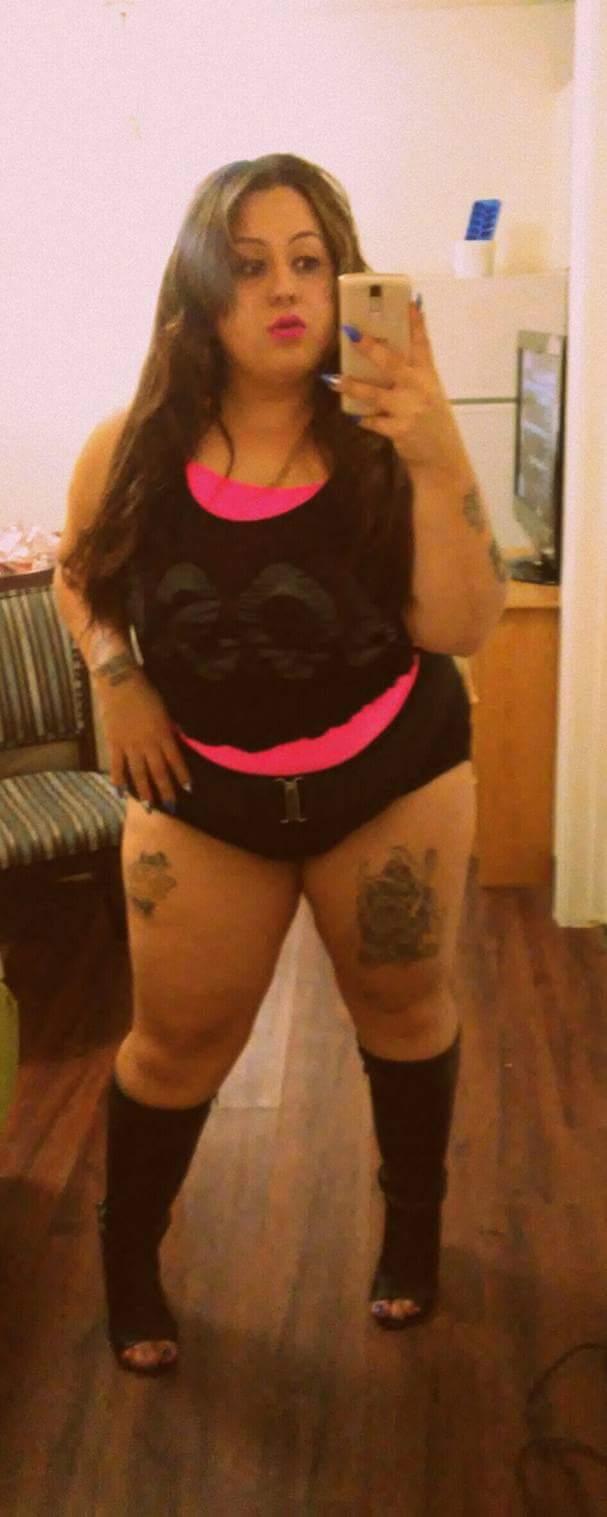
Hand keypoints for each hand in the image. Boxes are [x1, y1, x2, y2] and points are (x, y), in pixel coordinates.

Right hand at [95, 668, 191, 807]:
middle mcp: (148, 744)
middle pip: (158, 772)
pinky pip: (117, 766)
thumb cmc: (146, 693)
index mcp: (163, 734)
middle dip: (165, 791)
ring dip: (145, 792)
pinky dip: (119, 781)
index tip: (188, 790)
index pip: (176, 760)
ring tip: (149, 807)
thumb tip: (178, 741)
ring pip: (139, 774)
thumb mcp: (165, 711)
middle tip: (171, 808)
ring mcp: (130, 745)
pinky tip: (121, 794)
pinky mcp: (114, 744)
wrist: (120, 683)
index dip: (182, 776)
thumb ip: (170, 729)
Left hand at [328, 301, 469, 474]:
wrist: (442, 459)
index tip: (409, 301)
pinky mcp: (399, 430)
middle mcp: (420, 389)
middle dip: (370, 347)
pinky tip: (353, 416)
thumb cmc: (431, 423)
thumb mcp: (428, 394)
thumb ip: (411, 375)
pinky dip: (362, 418)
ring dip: (351, 386)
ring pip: (374, 394)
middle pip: (392, 362)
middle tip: (350, 332)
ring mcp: (409, 409)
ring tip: (332, 379)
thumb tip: (380, 357)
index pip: (423, 344)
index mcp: (429, 376)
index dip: (416, 322)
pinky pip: (373, 421)